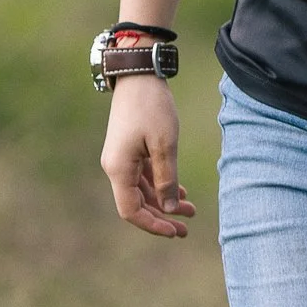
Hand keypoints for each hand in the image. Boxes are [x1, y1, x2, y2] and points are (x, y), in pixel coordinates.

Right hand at [101, 75, 196, 237]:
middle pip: (136, 204)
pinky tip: (181, 192)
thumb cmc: (151, 107)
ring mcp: (121, 159)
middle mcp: (115, 168)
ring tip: (191, 211)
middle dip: (162, 217)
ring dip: (164, 202)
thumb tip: (170, 210)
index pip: (131, 211)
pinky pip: (143, 176)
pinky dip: (161, 186)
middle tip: (187, 229)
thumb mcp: (165, 145)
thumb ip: (167, 179)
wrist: (139, 75)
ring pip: (142, 191)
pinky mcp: (129, 150)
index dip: (153, 225)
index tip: (175, 231)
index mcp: (118, 169)